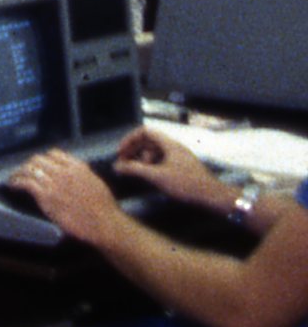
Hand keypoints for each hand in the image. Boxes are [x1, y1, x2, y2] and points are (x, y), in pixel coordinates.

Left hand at [12, 150, 127, 245]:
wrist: (103, 222)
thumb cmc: (102, 208)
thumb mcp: (95, 182)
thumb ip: (81, 175)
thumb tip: (72, 173)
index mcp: (78, 167)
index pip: (54, 154)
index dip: (43, 159)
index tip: (37, 165)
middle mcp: (65, 171)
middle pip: (38, 160)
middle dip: (28, 165)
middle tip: (22, 172)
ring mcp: (55, 183)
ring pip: (29, 169)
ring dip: (18, 173)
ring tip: (13, 178)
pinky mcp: (46, 196)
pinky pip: (25, 183)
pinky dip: (16, 182)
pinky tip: (13, 185)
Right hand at [113, 127, 231, 209]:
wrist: (211, 195)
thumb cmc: (185, 184)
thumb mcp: (156, 176)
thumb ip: (135, 169)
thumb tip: (116, 166)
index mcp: (169, 144)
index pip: (145, 131)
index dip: (130, 139)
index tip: (120, 152)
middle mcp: (174, 147)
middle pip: (149, 140)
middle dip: (134, 150)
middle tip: (123, 163)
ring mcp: (178, 156)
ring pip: (155, 150)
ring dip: (142, 158)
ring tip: (135, 171)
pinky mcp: (181, 165)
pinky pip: (161, 159)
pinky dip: (151, 164)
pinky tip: (148, 175)